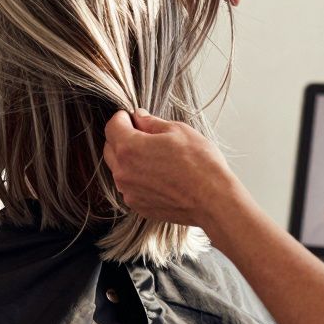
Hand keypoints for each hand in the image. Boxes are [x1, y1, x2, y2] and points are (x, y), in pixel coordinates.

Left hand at [103, 109, 247, 230]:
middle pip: (110, 148)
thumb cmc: (200, 164)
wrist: (213, 200)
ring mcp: (129, 191)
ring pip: (119, 169)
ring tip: (156, 157)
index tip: (132, 117)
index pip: (112, 126)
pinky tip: (159, 175)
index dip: (122, 118)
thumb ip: (151, 122)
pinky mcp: (138, 206)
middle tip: (144, 135)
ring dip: (129, 159)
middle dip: (122, 138)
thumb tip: (139, 117)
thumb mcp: (178, 131)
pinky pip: (130, 186)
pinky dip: (138, 178)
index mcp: (129, 148)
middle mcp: (122, 172)